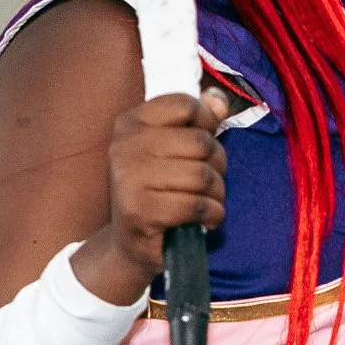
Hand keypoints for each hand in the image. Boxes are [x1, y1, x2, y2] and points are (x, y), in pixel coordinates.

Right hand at [79, 87, 229, 301]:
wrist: (131, 243)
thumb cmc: (158, 191)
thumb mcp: (173, 150)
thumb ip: (197, 121)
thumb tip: (219, 101)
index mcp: (131, 123)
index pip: (184, 104)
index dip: (207, 122)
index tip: (206, 144)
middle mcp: (125, 147)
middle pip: (200, 141)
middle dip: (218, 164)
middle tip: (212, 182)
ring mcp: (129, 179)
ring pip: (202, 175)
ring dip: (217, 193)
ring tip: (210, 202)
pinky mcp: (141, 212)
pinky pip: (196, 205)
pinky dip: (212, 215)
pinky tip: (206, 220)